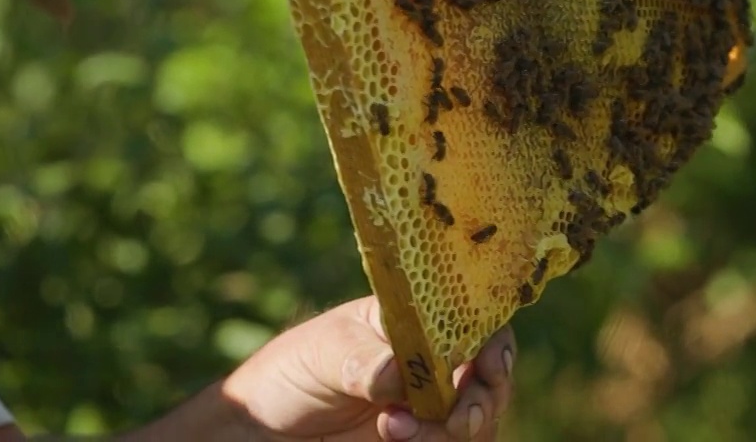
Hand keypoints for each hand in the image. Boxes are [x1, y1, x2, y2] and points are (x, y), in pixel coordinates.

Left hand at [219, 295, 514, 441]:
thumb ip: (364, 361)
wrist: (260, 432)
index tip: (488, 361)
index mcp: (420, 324)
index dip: (495, 342)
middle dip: (481, 398)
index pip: (477, 325)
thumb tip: (398, 374)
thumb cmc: (290, 373)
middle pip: (491, 380)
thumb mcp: (324, 352)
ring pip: (478, 422)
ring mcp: (429, 410)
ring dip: (451, 429)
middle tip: (454, 414)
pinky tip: (392, 437)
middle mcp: (434, 366)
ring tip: (394, 428)